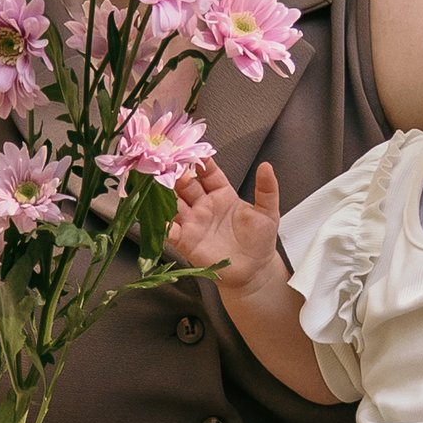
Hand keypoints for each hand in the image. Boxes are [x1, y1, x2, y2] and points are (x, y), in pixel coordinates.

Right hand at [167, 154, 283, 294]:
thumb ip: (267, 189)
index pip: (207, 172)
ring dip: (163, 193)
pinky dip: (159, 223)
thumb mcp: (268, 212)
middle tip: (167, 162)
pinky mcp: (185, 240)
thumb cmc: (259, 241)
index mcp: (221, 194)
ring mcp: (192, 222)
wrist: (254, 272)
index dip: (200, 161)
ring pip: (172, 203)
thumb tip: (266, 166)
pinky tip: (155, 216)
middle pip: (184, 184)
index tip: (193, 150)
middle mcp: (203, 205)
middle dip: (175, 173)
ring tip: (154, 182)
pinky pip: (168, 229)